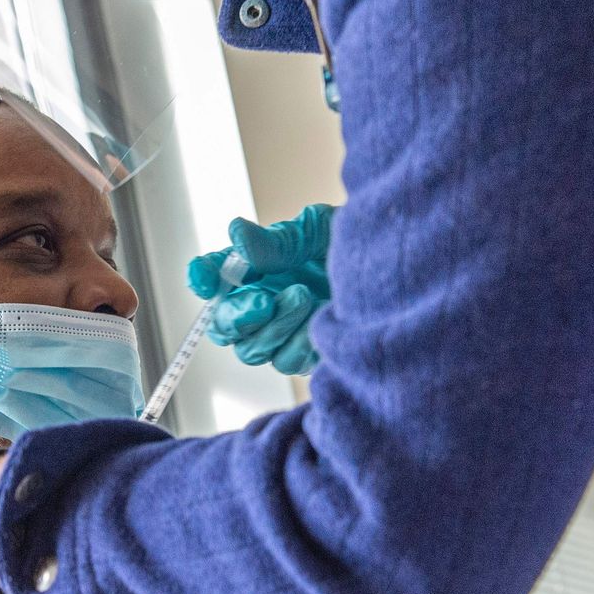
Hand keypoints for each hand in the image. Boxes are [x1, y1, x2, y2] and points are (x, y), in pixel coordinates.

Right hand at [187, 204, 334, 374]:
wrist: (391, 270)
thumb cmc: (350, 244)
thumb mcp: (315, 232)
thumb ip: (275, 241)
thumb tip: (237, 235)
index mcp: (254, 267)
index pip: (213, 275)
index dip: (202, 278)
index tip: (204, 278)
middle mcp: (260, 302)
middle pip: (224, 327)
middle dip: (237, 316)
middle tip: (263, 301)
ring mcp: (281, 332)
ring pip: (252, 350)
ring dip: (275, 326)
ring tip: (305, 295)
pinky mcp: (305, 354)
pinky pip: (287, 361)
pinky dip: (300, 341)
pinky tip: (320, 317)